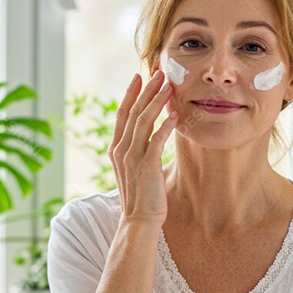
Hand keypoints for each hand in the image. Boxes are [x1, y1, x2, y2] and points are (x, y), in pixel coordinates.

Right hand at [109, 71, 177, 224]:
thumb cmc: (142, 195)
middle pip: (133, 112)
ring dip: (156, 101)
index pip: (122, 114)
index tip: (139, 76)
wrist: (139, 220)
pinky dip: (165, 126)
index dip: (130, 94)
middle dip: (146, 90)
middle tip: (159, 72)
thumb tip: (153, 132)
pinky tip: (175, 114)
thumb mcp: (136, 168)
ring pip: (143, 121)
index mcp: (116, 149)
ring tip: (168, 86)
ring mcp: (132, 158)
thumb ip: (140, 149)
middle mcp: (121, 150)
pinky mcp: (146, 167)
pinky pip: (156, 140)